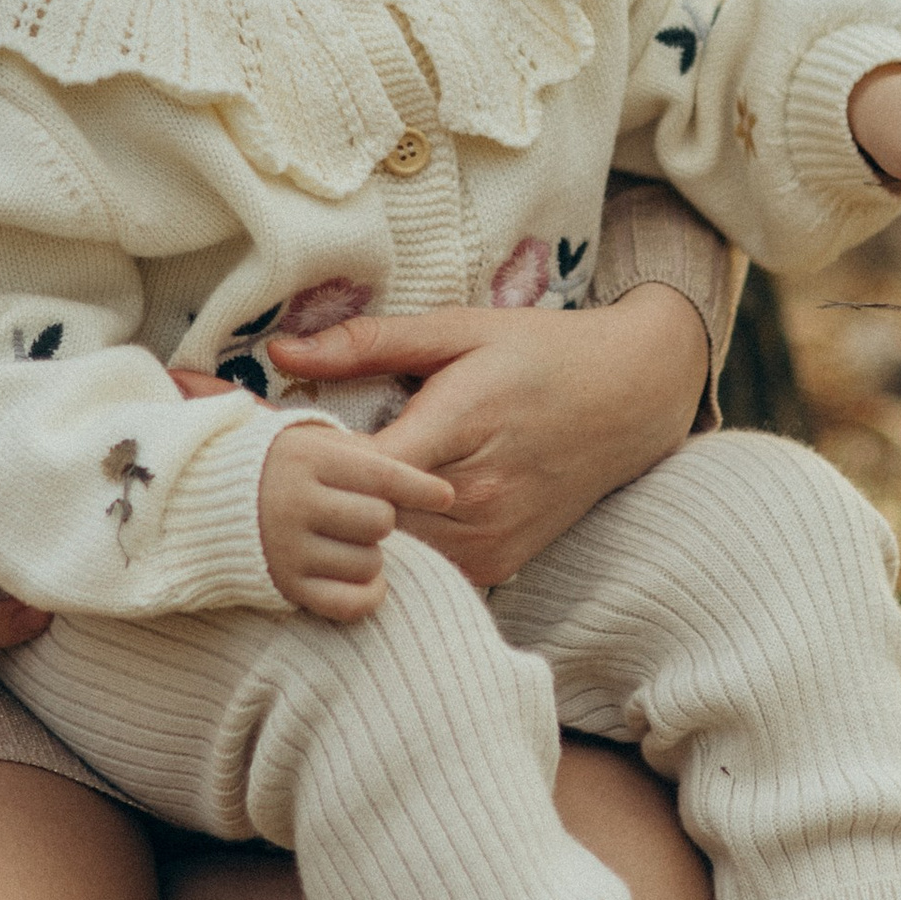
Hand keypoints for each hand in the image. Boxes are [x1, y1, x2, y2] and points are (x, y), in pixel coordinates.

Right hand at [255, 418, 454, 621]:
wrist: (202, 498)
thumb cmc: (276, 464)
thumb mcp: (311, 439)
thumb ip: (359, 452)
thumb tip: (419, 478)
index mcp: (307, 458)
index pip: (382, 474)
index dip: (421, 487)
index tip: (445, 494)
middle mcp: (295, 502)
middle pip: (380, 521)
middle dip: (382, 519)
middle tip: (363, 513)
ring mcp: (287, 548)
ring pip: (369, 563)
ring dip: (371, 555)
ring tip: (347, 541)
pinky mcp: (284, 585)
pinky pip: (348, 603)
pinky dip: (366, 595)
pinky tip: (362, 578)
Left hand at [264, 285, 711, 586]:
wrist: (632, 397)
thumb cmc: (539, 352)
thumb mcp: (457, 330)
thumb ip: (366, 343)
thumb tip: (280, 350)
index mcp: (460, 427)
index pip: (357, 469)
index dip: (304, 462)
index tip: (269, 443)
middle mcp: (476, 497)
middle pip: (363, 519)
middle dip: (316, 500)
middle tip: (271, 478)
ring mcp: (491, 540)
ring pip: (388, 554)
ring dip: (349, 530)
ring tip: (316, 498)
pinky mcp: (499, 565)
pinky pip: (424, 569)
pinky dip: (393, 549)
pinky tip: (373, 518)